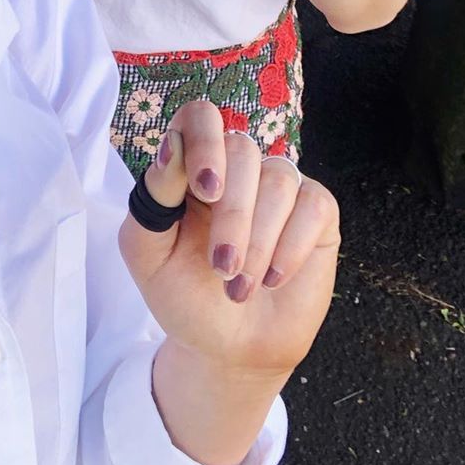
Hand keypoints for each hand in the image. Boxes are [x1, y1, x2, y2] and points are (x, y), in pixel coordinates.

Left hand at [119, 101, 338, 380]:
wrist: (228, 348)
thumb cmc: (184, 295)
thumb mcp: (149, 253)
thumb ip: (153, 196)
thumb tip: (173, 146)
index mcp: (191, 165)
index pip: (200, 116)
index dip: (205, 142)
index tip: (205, 191)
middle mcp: (237, 166)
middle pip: (242, 151)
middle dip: (232, 216)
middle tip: (221, 267)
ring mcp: (278, 184)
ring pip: (278, 180)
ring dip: (258, 242)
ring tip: (239, 287)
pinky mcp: (316, 210)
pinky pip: (313, 205)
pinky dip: (291, 247)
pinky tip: (273, 279)